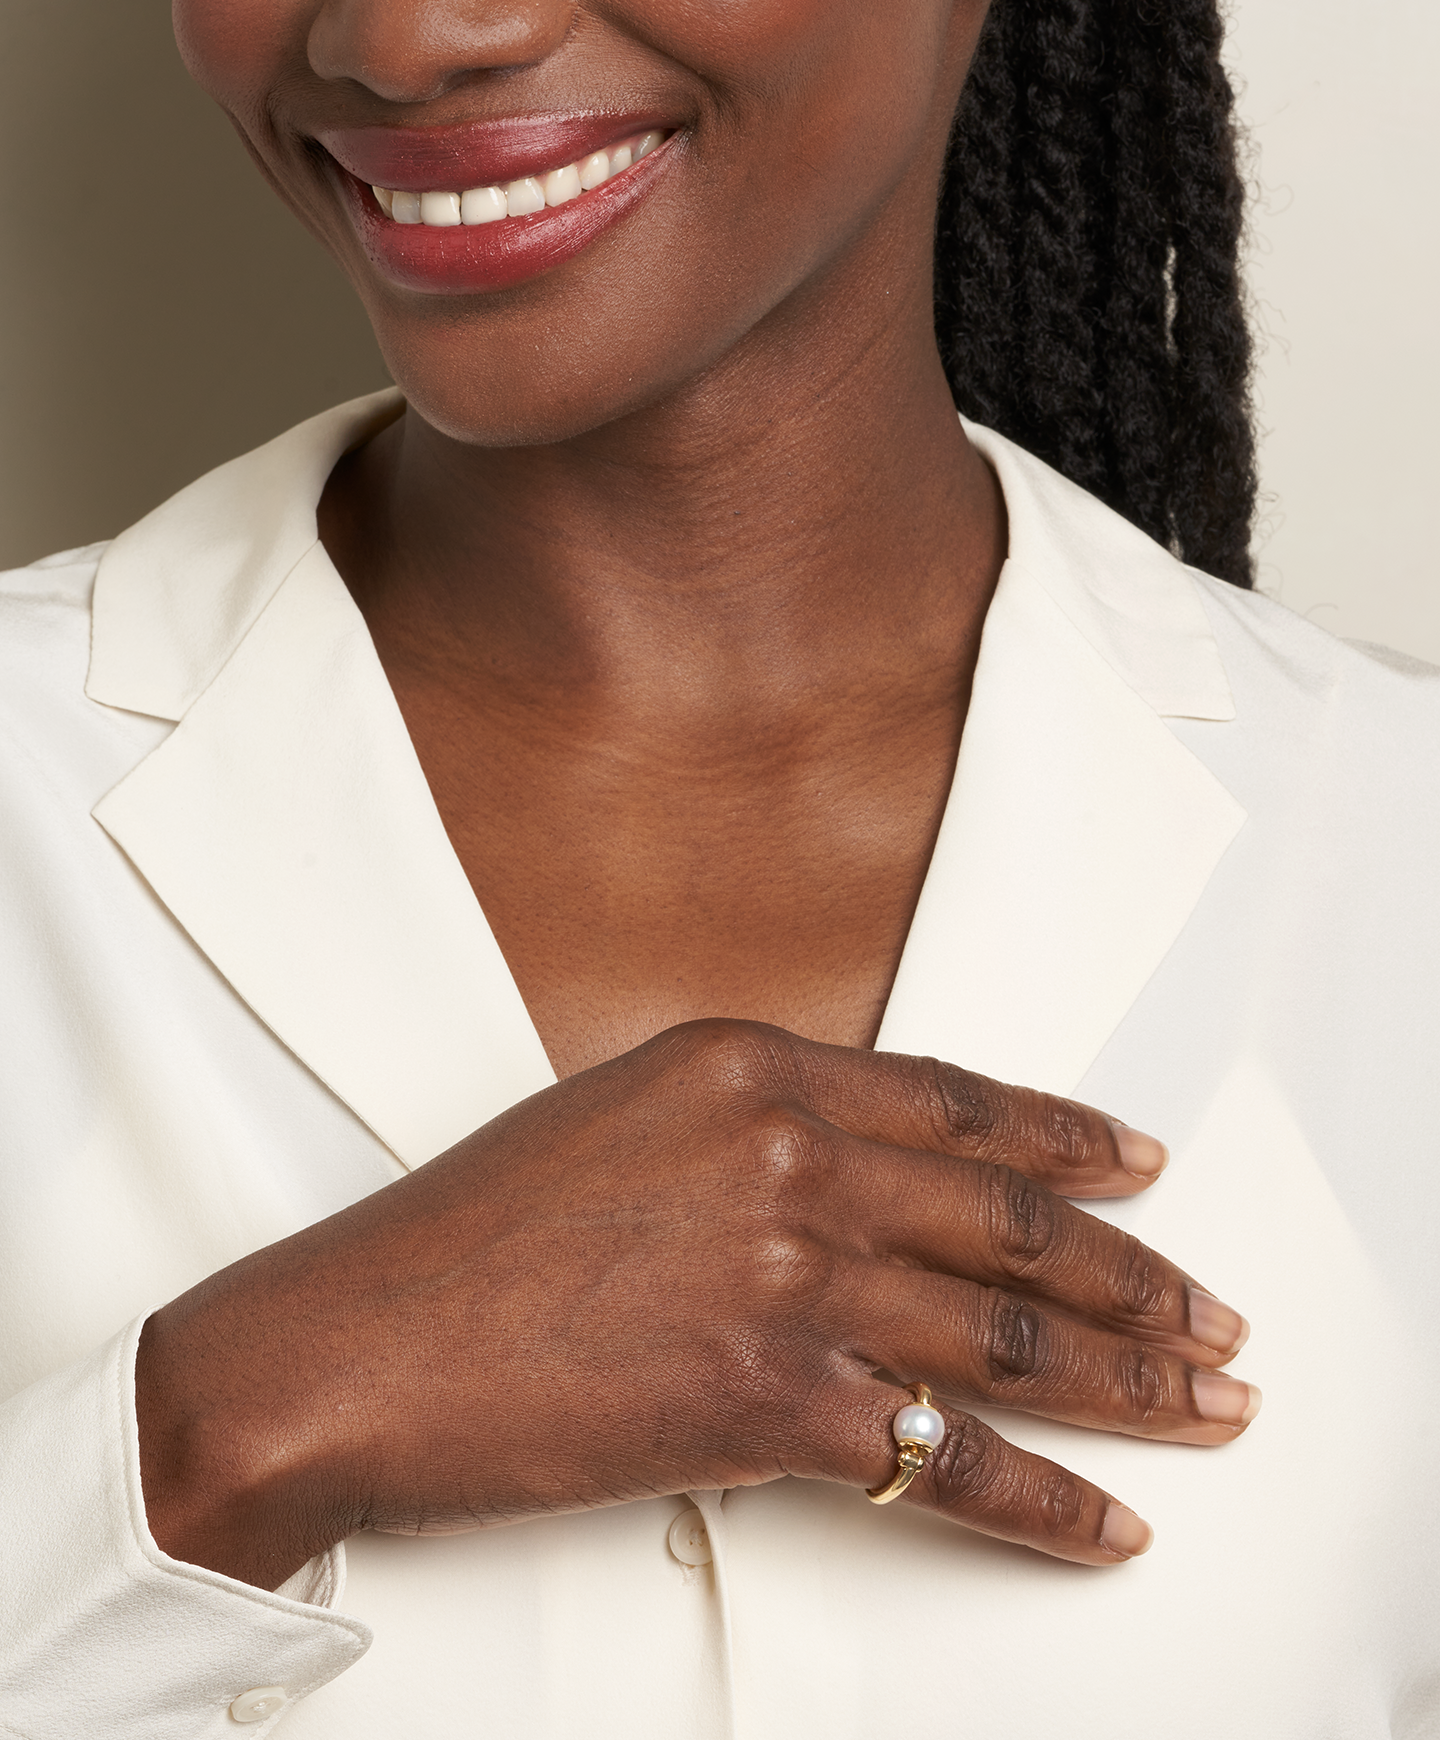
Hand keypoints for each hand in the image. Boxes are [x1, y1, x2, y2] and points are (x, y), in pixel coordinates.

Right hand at [135, 1020, 1255, 1589]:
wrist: (358, 1341)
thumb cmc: (467, 1235)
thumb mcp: (618, 1115)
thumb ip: (751, 1124)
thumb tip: (862, 1174)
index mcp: (752, 1068)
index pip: (959, 1101)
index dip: (1069, 1140)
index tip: (1141, 1167)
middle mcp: (790, 1156)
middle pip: (1013, 1223)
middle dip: (1136, 1277)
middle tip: (1210, 1312)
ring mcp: (791, 1278)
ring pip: (1011, 1338)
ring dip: (1132, 1382)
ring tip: (1205, 1403)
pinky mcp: (775, 1406)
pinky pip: (951, 1464)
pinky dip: (1045, 1506)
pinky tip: (1107, 1524)